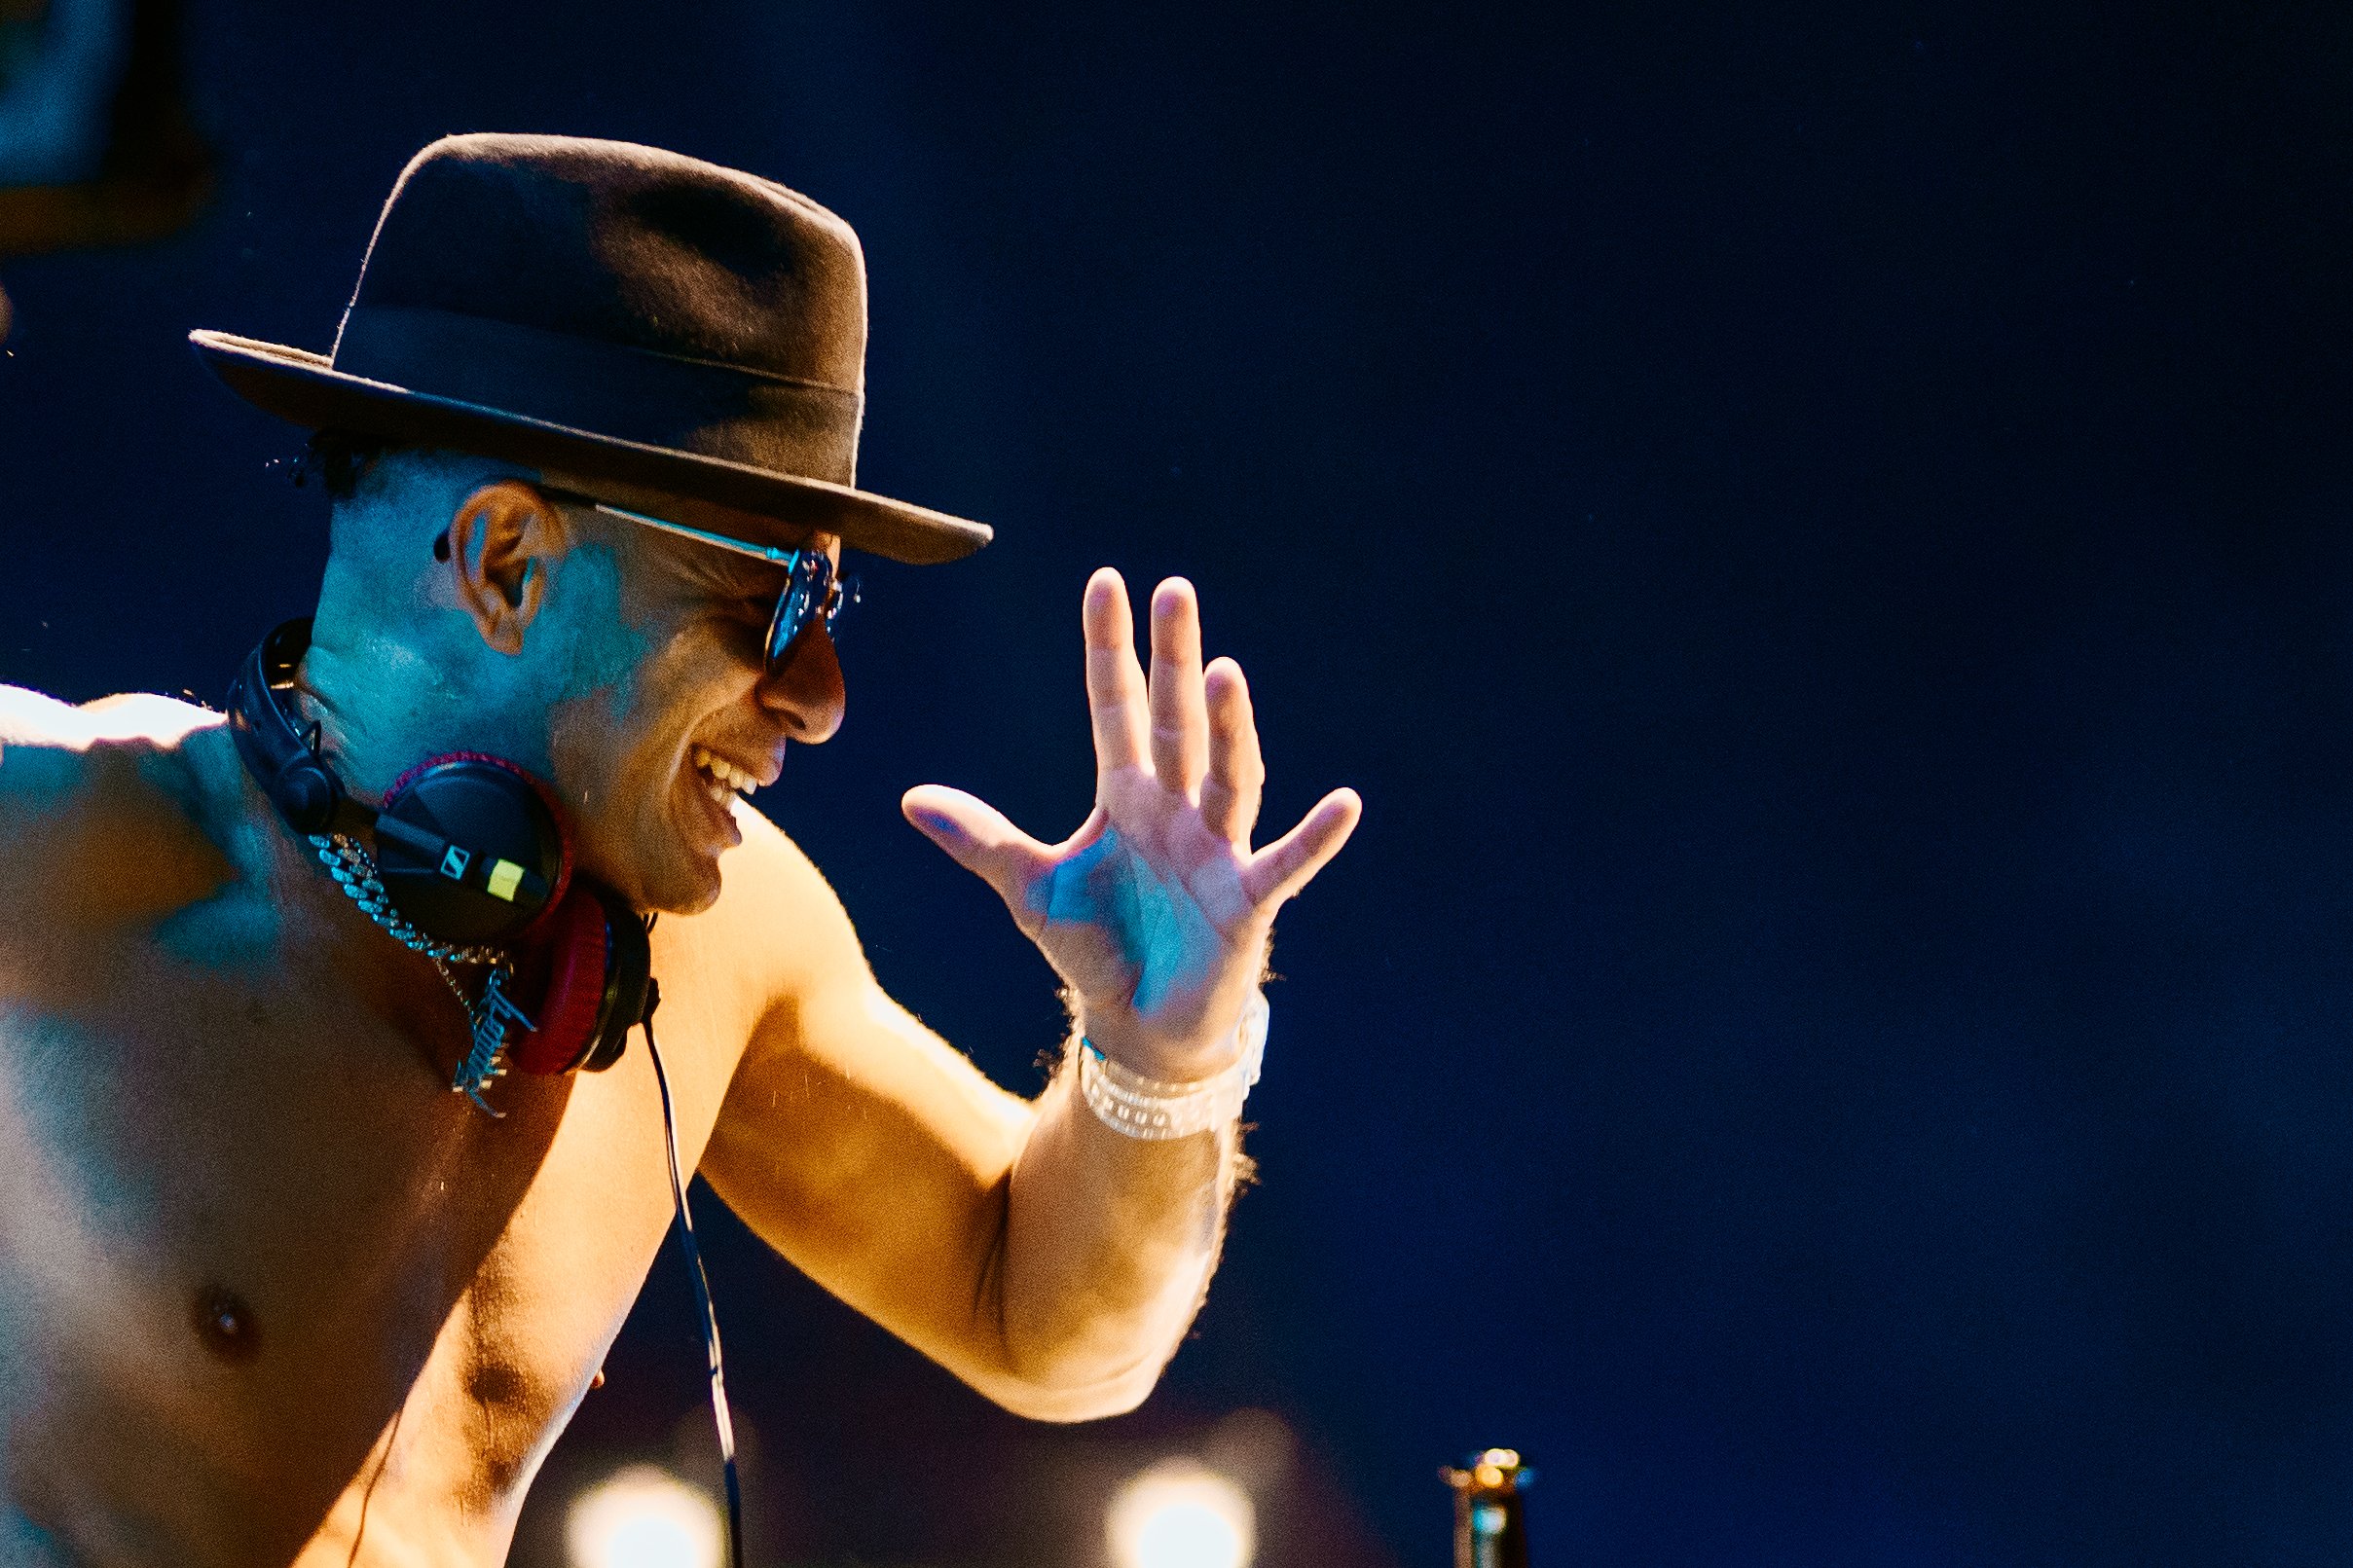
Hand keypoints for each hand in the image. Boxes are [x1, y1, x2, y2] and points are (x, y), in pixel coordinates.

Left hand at [903, 569, 1360, 1080]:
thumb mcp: (1031, 888)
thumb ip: (980, 840)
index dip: (1109, 649)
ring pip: (1228, 777)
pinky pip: (1287, 864)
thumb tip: (910, 798)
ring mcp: (1217, 850)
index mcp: (1127, 795)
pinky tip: (1345, 805)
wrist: (1137, 1026)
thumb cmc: (1093, 948)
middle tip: (1174, 591)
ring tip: (1224, 673)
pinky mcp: (1247, 901)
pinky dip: (1316, 838)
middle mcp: (1177, 808)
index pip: (1117, 706)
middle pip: (1176, 722)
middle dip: (1174, 659)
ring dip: (1231, 728)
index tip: (1105, 583)